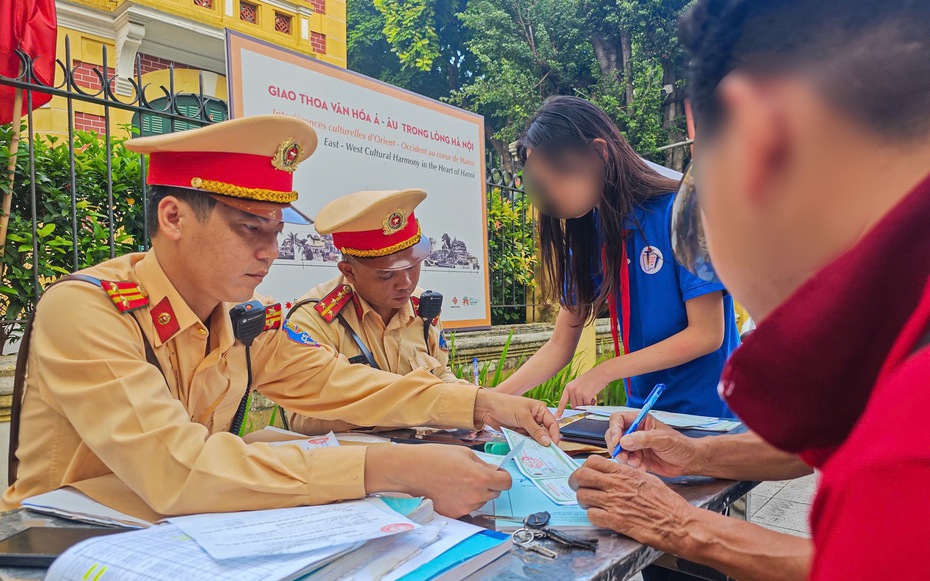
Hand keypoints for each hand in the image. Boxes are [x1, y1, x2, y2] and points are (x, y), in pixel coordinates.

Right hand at [366, 444, 510, 517]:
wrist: (411, 471)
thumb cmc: (435, 458)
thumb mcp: (465, 453)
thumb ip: (483, 465)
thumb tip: (492, 472)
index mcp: (481, 478)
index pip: (506, 483)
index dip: (503, 477)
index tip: (498, 474)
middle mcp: (476, 496)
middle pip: (495, 493)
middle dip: (489, 484)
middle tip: (474, 474)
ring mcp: (465, 507)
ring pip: (481, 501)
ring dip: (476, 492)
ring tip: (458, 481)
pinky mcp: (454, 514)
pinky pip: (467, 507)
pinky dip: (463, 500)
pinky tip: (451, 490)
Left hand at [474, 390, 559, 445]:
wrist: (487, 408)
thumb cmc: (506, 406)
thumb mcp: (523, 417)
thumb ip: (535, 430)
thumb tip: (548, 442)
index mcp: (540, 410)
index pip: (552, 423)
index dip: (555, 435)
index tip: (554, 446)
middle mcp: (536, 418)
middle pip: (546, 432)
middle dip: (546, 442)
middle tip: (547, 453)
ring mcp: (528, 425)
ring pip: (537, 438)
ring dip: (537, 445)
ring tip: (539, 455)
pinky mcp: (520, 432)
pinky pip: (528, 440)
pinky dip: (529, 445)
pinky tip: (529, 451)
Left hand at [555, 368, 609, 416]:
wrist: (601, 373)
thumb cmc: (591, 379)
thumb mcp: (578, 384)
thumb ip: (574, 394)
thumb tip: (575, 406)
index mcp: (568, 387)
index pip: (562, 401)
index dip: (560, 410)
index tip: (557, 417)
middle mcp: (571, 390)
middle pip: (574, 406)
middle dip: (580, 405)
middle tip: (587, 399)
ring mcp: (578, 392)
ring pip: (581, 407)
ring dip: (587, 404)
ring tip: (591, 396)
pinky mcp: (585, 395)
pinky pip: (587, 406)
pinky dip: (591, 404)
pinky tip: (594, 397)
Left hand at [569, 455, 694, 548]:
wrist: (677, 522)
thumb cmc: (667, 502)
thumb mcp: (647, 478)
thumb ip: (627, 474)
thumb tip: (613, 472)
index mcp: (625, 472)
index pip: (593, 461)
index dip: (585, 467)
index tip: (585, 472)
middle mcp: (617, 485)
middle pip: (581, 476)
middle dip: (575, 481)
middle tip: (576, 486)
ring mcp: (614, 503)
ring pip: (583, 496)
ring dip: (583, 500)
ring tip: (589, 503)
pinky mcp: (615, 521)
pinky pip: (591, 515)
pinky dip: (592, 515)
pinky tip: (599, 515)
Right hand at [606, 411, 699, 476]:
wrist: (688, 462)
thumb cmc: (680, 445)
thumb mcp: (663, 440)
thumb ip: (644, 439)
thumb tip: (624, 441)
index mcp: (640, 421)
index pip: (618, 419)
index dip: (614, 429)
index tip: (617, 441)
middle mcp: (634, 431)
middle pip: (613, 435)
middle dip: (616, 447)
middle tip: (624, 456)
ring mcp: (634, 445)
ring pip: (618, 450)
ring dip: (624, 458)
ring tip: (637, 463)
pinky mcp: (636, 458)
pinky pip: (626, 462)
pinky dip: (631, 466)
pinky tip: (642, 468)